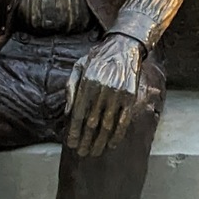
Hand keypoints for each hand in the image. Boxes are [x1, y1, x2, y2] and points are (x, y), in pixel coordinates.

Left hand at [65, 35, 153, 157]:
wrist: (125, 46)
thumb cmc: (98, 57)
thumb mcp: (78, 66)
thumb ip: (71, 88)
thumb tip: (66, 112)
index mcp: (87, 83)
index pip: (78, 114)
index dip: (73, 131)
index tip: (71, 144)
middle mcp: (102, 89)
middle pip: (92, 123)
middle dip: (85, 141)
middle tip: (82, 153)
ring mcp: (118, 93)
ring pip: (107, 124)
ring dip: (100, 141)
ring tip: (95, 152)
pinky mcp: (131, 96)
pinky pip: (124, 120)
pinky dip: (117, 134)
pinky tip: (111, 144)